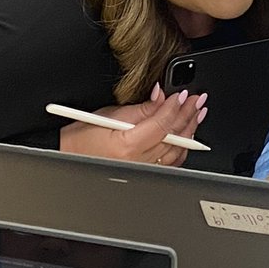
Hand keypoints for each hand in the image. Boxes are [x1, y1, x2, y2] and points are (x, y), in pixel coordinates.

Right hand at [59, 84, 207, 166]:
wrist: (70, 154)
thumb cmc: (84, 135)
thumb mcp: (111, 115)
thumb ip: (141, 109)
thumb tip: (161, 97)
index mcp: (128, 145)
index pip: (162, 124)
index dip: (175, 108)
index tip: (184, 95)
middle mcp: (138, 161)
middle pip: (173, 137)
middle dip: (188, 115)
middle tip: (198, 100)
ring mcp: (143, 169)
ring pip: (176, 150)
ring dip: (189, 130)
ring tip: (197, 113)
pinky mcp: (145, 173)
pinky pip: (171, 162)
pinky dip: (182, 147)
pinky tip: (188, 134)